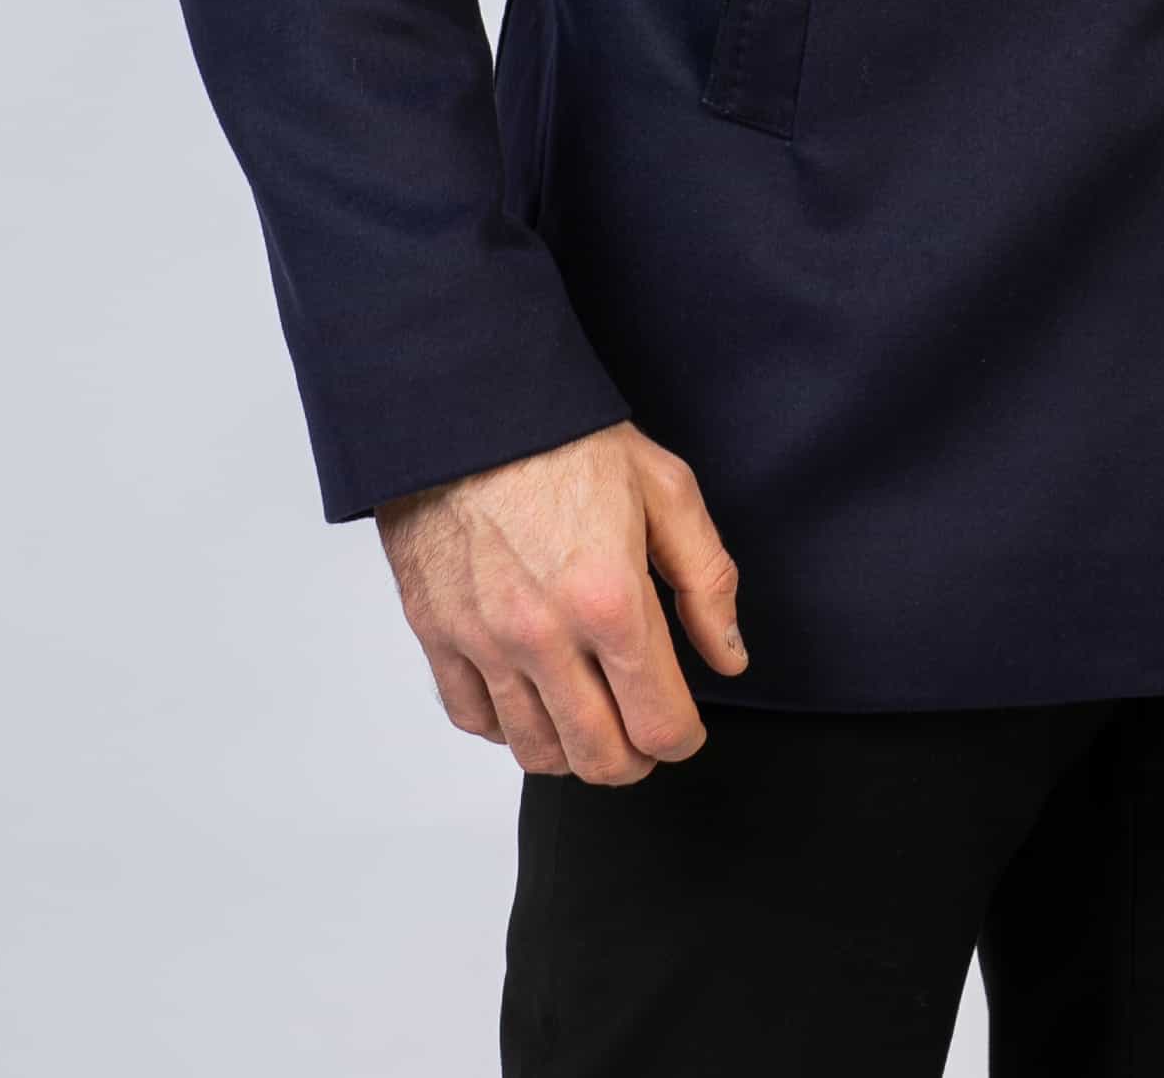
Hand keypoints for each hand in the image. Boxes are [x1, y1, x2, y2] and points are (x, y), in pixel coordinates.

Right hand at [375, 418, 745, 785]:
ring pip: (535, 751)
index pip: (659, 724)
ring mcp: (483, 641)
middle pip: (599, 758)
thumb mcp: (665, 489)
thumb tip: (727, 658)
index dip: (683, 739)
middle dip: (634, 758)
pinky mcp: (436, 634)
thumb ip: (707, 580)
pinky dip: (508, 725)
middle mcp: (543, 636)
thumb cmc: (569, 440)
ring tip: (592, 718)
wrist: (469, 405)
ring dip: (573, 750)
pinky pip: (474, 720)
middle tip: (643, 731)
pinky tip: (532, 696)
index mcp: (610, 600)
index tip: (685, 726)